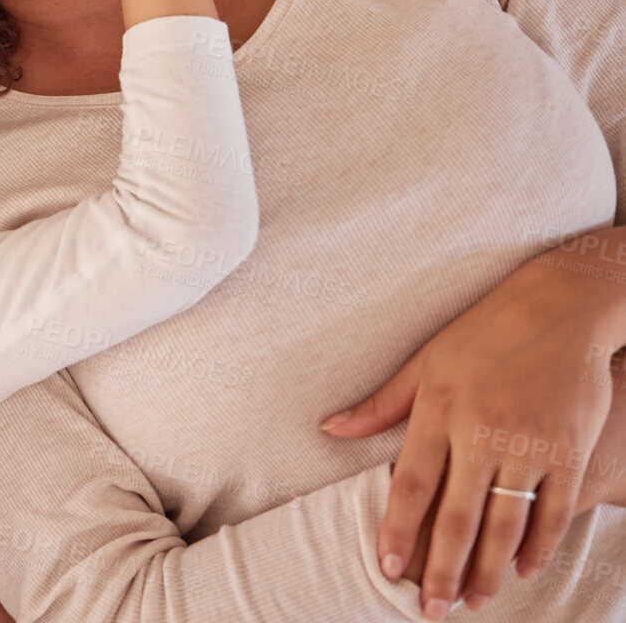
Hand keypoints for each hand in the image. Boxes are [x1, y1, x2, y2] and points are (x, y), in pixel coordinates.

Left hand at [321, 253, 622, 617]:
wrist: (560, 307)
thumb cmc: (483, 332)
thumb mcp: (425, 360)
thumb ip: (380, 405)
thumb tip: (328, 429)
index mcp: (440, 410)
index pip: (412, 484)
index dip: (399, 530)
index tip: (389, 568)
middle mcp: (483, 432)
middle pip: (459, 516)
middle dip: (445, 569)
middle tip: (434, 610)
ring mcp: (530, 444)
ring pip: (507, 523)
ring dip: (491, 570)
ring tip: (476, 602)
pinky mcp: (570, 449)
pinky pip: (555, 509)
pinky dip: (540, 544)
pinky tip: (524, 569)